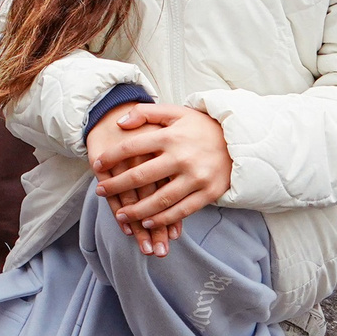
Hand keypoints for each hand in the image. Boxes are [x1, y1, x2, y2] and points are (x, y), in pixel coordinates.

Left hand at [88, 102, 233, 251]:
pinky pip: (181, 211)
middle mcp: (182, 158)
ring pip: (160, 200)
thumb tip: (119, 123)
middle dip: (117, 186)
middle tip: (100, 192)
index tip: (96, 165)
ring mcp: (196, 178)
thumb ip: (146, 113)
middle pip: (141, 176)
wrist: (240, 141)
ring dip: (137, 211)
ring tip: (120, 215)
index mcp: (170, 136)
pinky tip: (147, 222)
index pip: (132, 147)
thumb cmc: (201, 127)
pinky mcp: (208, 193)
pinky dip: (163, 220)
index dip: (111, 157)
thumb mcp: (175, 113)